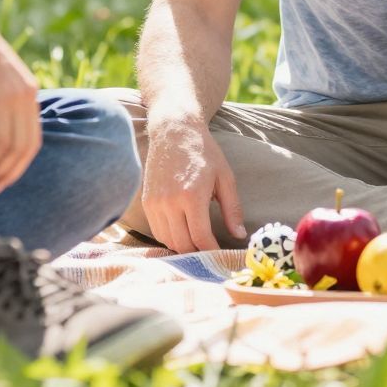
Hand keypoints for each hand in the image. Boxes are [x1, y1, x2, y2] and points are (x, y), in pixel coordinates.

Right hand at [142, 117, 244, 252]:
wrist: (174, 131)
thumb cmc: (204, 152)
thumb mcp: (225, 178)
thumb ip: (233, 209)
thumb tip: (240, 235)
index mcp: (191, 196)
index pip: (200, 237)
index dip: (211, 251)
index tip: (220, 255)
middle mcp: (169, 202)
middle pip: (182, 244)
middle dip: (198, 253)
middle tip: (211, 253)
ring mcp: (155, 203)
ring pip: (168, 241)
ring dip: (183, 247)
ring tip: (198, 243)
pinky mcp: (146, 202)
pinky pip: (157, 231)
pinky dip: (170, 237)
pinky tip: (183, 232)